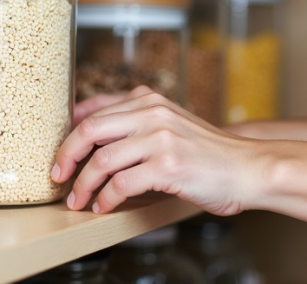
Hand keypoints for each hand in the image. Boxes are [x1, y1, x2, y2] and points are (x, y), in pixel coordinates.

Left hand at [54, 87, 261, 215]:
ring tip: (79, 200)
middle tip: (58, 176)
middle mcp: (152, 113)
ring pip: (102, 160)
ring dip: (83, 185)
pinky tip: (104, 206)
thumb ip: (136, 124)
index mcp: (149, 100)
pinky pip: (122, 184)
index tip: (60, 151)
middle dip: (66, 156)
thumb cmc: (208, 153)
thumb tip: (94, 141)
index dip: (69, 131)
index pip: (94, 109)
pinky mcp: (167, 165)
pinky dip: (107, 198)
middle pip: (90, 130)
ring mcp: (159, 138)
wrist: (248, 168)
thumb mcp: (170, 124)